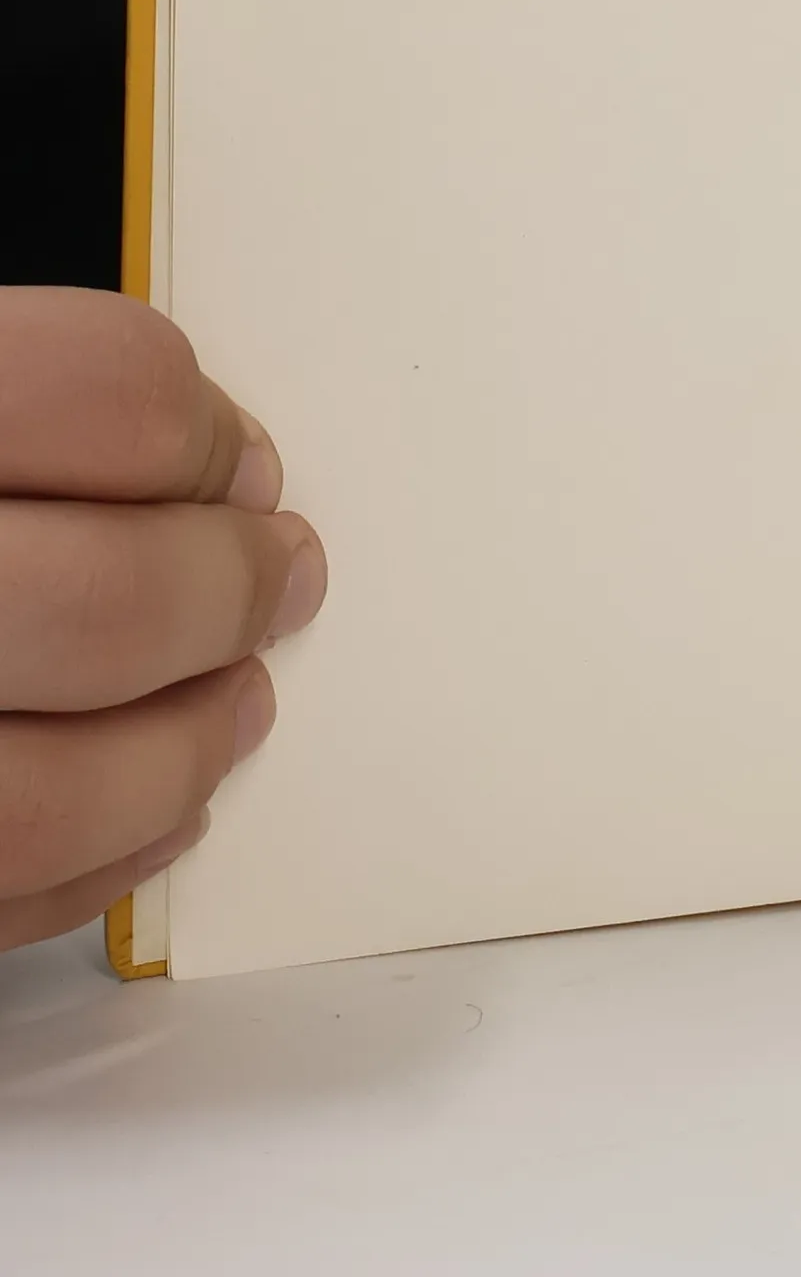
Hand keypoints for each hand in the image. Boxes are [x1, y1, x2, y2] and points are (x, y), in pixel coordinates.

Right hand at [0, 289, 324, 953]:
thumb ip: (40, 406)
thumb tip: (221, 457)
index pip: (104, 393)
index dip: (202, 431)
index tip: (247, 464)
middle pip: (102, 600)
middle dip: (227, 592)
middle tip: (283, 576)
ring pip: (47, 796)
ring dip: (183, 752)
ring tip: (238, 706)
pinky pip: (2, 897)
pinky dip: (104, 861)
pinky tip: (154, 807)